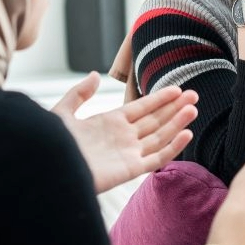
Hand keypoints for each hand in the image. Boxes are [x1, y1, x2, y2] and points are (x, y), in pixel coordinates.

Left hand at [51, 72, 197, 193]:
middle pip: (155, 120)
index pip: (142, 107)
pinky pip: (157, 157)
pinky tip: (186, 133)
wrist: (50, 168)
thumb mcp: (62, 112)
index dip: (159, 98)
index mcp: (110, 122)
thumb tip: (94, 75)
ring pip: (160, 136)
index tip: (177, 89)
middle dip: (175, 108)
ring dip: (177, 123)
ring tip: (194, 108)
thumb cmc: (52, 143)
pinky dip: (173, 146)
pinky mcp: (131, 169)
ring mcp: (129, 153)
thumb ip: (79, 94)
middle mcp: (123, 137)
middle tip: (194, 95)